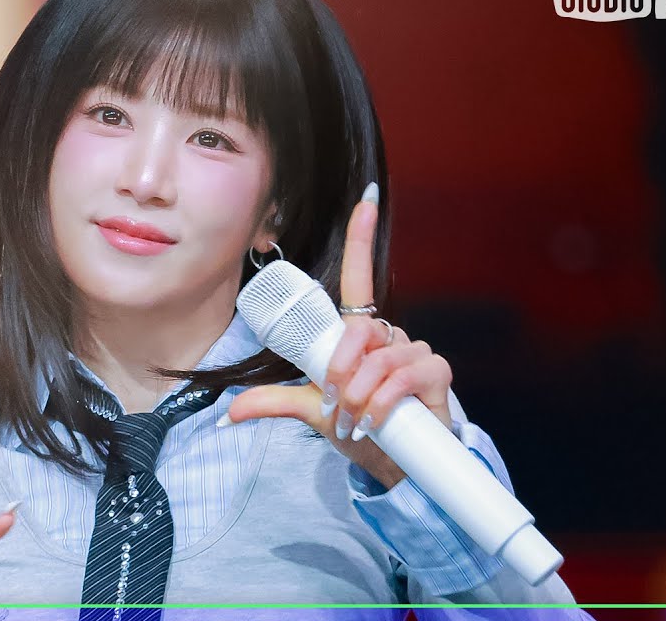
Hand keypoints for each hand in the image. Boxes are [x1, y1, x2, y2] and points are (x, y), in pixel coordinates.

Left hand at [221, 185, 454, 487]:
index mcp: (358, 335)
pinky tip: (377, 418)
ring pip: (380, 357)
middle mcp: (388, 336)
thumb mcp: (310, 412)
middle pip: (359, 330)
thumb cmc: (359, 428)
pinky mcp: (436, 374)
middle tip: (334, 403)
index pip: (358, 277)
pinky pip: (407, 375)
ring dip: (360, 392)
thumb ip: (273, 403)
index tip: (365, 201)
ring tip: (355, 418)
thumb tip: (229, 412)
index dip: (362, 238)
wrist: (396, 465)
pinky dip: (385, 399)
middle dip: (341, 369)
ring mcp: (414, 352)